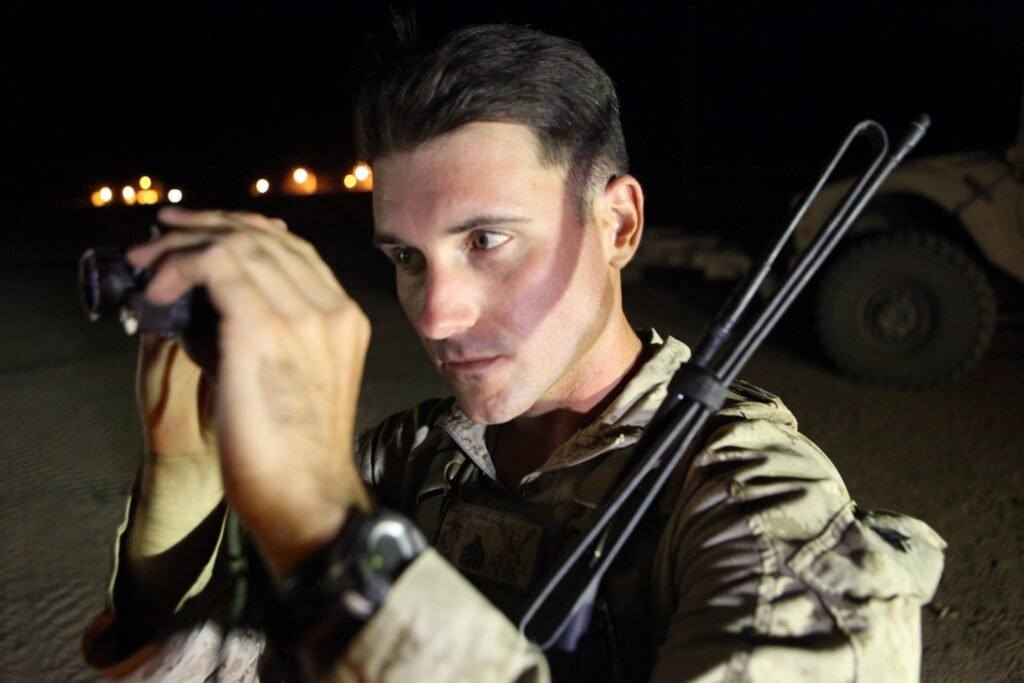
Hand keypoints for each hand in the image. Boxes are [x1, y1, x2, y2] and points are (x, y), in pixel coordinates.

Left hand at [128, 207, 371, 576]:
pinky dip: (179, 270)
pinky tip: (158, 293)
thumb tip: (212, 299)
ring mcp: (306, 317)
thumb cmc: (292, 453)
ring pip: (240, 244)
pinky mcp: (267, 329)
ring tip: (148, 264)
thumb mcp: (291, 380)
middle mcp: (333, 310)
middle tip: (157, 235)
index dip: (239, 230)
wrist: (306, 499)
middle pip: (266, 237)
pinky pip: (217, 267)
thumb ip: (271, 335)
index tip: (196, 233)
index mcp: (345, 319)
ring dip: (182, 247)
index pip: (293, 249)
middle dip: (204, 226)